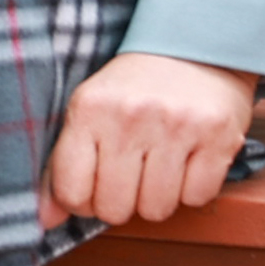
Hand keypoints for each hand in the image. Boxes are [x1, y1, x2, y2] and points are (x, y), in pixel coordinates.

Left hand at [38, 50, 261, 227]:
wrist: (193, 44)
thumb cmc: (134, 88)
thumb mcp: (89, 110)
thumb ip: (63, 165)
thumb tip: (46, 221)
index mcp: (89, 109)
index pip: (72, 192)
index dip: (82, 202)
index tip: (94, 184)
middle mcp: (130, 117)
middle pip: (115, 209)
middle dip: (122, 202)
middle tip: (131, 174)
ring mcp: (177, 127)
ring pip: (157, 209)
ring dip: (158, 197)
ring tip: (159, 163)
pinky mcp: (218, 136)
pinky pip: (197, 198)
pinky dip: (192, 189)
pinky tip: (188, 159)